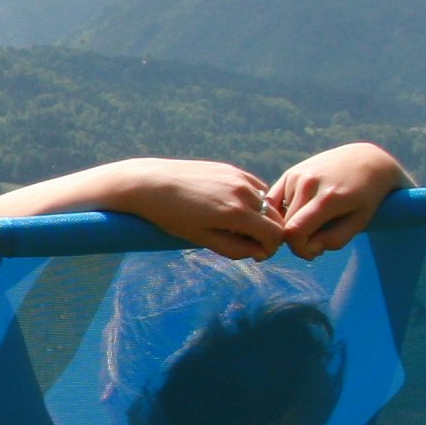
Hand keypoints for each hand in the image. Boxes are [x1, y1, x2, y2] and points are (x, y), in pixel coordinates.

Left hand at [112, 160, 285, 260]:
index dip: (270, 249)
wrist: (149, 183)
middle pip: (276, 219)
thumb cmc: (171, 216)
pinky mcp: (231, 169)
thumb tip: (260, 253)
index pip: (275, 235)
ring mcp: (238, 177)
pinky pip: (256, 188)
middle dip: (267, 234)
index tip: (255, 255)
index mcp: (236, 213)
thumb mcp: (201, 238)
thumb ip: (235, 248)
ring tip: (237, 227)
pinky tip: (234, 209)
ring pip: (268, 203)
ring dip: (261, 217)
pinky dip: (254, 201)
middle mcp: (243, 192)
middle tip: (247, 243)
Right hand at [265, 143, 408, 257]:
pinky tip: (299, 213)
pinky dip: (281, 213)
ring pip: (279, 215)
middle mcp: (307, 183)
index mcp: (328, 198)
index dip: (300, 249)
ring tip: (312, 221)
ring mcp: (296, 175)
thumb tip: (307, 249)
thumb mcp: (359, 222)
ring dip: (291, 224)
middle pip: (284, 225)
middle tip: (316, 238)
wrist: (367, 160)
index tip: (315, 251)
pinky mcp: (290, 173)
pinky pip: (273, 202)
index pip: (295, 232)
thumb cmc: (367, 196)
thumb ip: (334, 241)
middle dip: (297, 240)